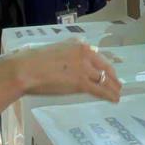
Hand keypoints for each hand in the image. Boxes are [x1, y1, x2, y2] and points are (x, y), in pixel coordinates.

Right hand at [6, 40, 121, 101]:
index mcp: (78, 44)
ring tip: (117, 94)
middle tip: (118, 84)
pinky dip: (109, 95)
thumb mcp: (55, 50)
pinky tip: (113, 99)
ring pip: (105, 79)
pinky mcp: (81, 83)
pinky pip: (100, 90)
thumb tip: (73, 62)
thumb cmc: (32, 61)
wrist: (26, 69)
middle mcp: (85, 53)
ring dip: (113, 88)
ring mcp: (84, 68)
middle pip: (105, 67)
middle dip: (113, 77)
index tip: (111, 69)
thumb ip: (68, 54)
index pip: (98, 55)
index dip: (107, 64)